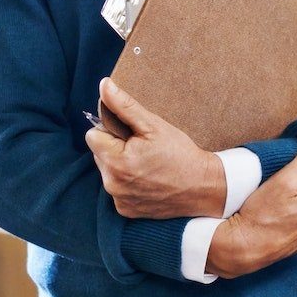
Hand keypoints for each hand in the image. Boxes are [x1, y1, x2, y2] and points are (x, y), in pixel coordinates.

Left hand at [84, 78, 226, 219]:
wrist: (203, 187)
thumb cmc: (180, 153)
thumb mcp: (154, 125)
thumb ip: (125, 105)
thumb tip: (103, 85)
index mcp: (116, 161)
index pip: (93, 136)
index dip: (110, 130)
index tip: (131, 134)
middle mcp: (112, 184)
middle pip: (99, 155)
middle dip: (115, 148)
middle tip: (142, 148)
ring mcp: (119, 200)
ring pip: (108, 172)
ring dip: (120, 165)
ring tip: (146, 164)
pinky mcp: (126, 211)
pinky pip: (117, 190)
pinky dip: (128, 183)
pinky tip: (148, 180)